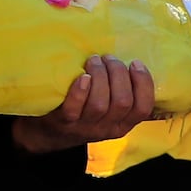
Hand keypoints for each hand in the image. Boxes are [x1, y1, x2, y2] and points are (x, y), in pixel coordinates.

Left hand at [12, 55, 154, 153]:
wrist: (47, 132)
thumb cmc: (83, 111)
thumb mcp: (107, 110)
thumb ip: (120, 92)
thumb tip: (133, 61)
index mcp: (122, 124)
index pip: (143, 108)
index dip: (143, 83)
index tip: (135, 63)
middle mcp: (106, 129)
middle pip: (122, 102)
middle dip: (118, 73)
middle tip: (108, 58)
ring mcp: (85, 127)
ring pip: (100, 104)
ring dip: (100, 76)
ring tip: (94, 60)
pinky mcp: (64, 122)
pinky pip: (74, 108)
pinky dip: (80, 90)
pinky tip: (82, 76)